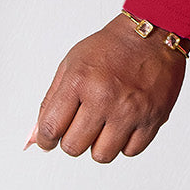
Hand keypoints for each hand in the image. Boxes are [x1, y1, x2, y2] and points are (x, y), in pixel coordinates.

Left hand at [27, 14, 188, 161]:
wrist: (154, 33)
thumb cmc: (112, 46)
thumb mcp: (72, 64)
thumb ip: (50, 102)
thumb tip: (36, 139)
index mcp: (79, 81)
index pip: (50, 129)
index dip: (46, 139)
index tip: (51, 138)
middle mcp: (104, 97)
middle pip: (73, 147)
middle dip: (73, 139)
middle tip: (82, 123)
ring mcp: (130, 110)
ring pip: (102, 155)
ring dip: (99, 144)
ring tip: (104, 124)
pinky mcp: (153, 117)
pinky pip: (131, 151)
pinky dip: (125, 142)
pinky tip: (124, 123)